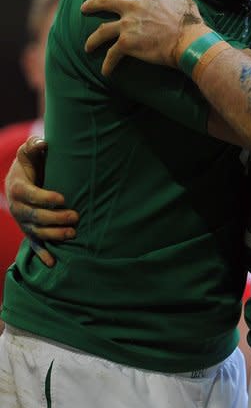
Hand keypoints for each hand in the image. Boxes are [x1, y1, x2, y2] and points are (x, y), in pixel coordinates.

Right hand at [6, 137, 78, 267]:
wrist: (22, 177)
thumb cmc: (31, 161)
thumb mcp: (30, 151)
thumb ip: (34, 146)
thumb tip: (43, 143)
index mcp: (17, 188)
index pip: (30, 195)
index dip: (45, 197)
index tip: (63, 197)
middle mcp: (17, 207)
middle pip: (35, 216)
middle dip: (55, 218)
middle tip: (75, 216)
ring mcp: (23, 221)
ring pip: (36, 232)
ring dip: (54, 235)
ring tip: (73, 234)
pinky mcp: (29, 230)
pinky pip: (34, 244)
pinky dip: (42, 254)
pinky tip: (52, 263)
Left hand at [82, 0, 208, 75]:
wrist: (188, 40)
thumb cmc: (190, 21)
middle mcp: (133, 7)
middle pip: (104, 0)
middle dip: (92, 3)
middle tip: (84, 7)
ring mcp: (127, 25)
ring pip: (101, 30)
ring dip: (92, 39)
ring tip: (88, 45)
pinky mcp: (127, 43)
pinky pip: (112, 54)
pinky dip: (108, 64)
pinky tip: (105, 72)